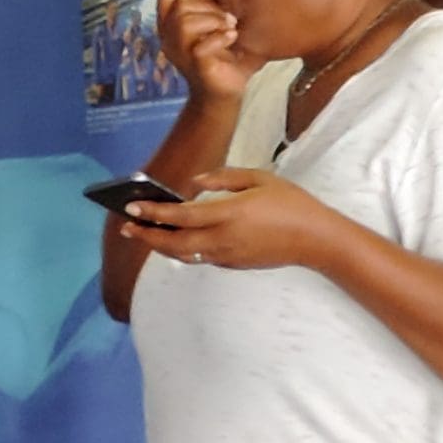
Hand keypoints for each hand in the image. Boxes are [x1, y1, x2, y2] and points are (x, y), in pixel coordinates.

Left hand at [116, 169, 341, 272]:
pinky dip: (183, 248)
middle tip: (126, 226)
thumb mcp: (258, 178)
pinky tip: (175, 238)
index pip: (180, 216)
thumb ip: (221, 178)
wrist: (316, 239)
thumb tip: (191, 185)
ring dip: (161, 245)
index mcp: (228, 214)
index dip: (153, 213)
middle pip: (173, 243)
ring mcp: (227, 255)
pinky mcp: (233, 264)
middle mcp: (223, 239)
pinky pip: (201, 257)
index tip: (131, 207)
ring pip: (184, 254)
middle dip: (146, 236)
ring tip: (143, 233)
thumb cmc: (289, 203)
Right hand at [156, 0, 253, 104]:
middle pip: (178, 6)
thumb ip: (222, 1)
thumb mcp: (223, 23)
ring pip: (184, 22)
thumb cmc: (224, 56)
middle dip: (208, 5)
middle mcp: (169, 39)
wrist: (224, 93)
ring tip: (230, 27)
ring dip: (214, 20)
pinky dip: (220, 38)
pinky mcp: (195, 67)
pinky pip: (199, 47)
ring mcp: (180, 54)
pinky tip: (231, 38)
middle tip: (227, 18)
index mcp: (171, 26)